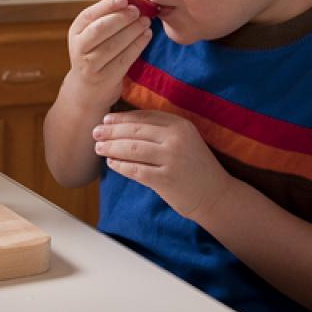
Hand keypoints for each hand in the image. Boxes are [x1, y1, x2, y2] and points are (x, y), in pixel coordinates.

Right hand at [65, 0, 152, 104]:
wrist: (87, 90)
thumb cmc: (93, 55)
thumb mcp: (90, 36)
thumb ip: (103, 17)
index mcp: (75, 32)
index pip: (88, 15)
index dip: (106, 6)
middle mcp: (79, 48)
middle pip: (100, 29)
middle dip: (121, 18)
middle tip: (137, 11)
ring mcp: (91, 65)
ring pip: (114, 45)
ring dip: (133, 31)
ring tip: (146, 22)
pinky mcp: (105, 78)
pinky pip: (124, 59)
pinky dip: (137, 46)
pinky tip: (146, 36)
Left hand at [92, 109, 233, 218]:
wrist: (215, 194)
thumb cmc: (194, 166)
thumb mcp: (184, 140)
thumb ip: (160, 130)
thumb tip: (122, 124)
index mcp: (180, 124)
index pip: (144, 117)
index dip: (122, 118)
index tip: (106, 119)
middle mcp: (176, 138)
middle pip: (135, 131)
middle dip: (111, 131)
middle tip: (95, 132)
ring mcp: (172, 159)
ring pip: (132, 149)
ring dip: (111, 147)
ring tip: (99, 148)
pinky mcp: (166, 179)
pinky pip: (136, 170)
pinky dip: (120, 166)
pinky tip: (111, 163)